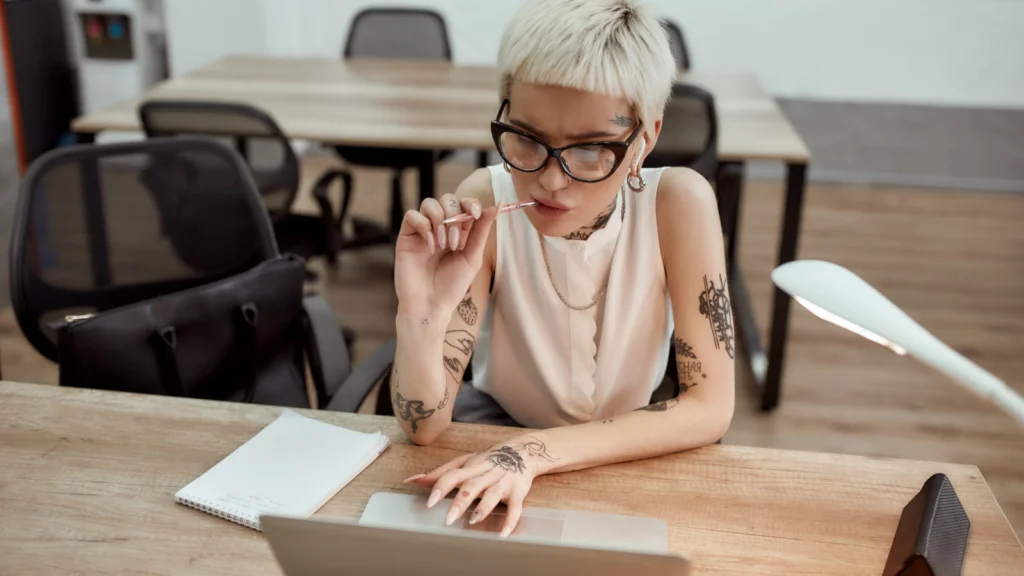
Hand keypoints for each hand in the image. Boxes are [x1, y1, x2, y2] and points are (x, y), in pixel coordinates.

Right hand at [394, 193, 501, 320]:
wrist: (430, 305)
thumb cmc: (452, 286)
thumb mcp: (472, 257)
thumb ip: (482, 230)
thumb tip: (496, 205)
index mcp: (460, 230)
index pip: (465, 203)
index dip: (470, 203)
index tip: (475, 214)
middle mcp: (441, 227)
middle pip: (447, 199)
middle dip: (454, 217)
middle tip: (455, 244)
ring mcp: (423, 230)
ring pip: (429, 203)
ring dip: (439, 221)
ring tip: (442, 246)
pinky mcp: (407, 235)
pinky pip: (412, 215)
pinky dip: (423, 227)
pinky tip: (429, 247)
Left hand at [402, 435, 558, 537]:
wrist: (523, 452)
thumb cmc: (488, 460)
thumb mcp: (465, 462)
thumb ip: (440, 473)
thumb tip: (412, 480)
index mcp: (471, 467)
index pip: (453, 475)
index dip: (441, 487)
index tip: (430, 502)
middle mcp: (486, 474)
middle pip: (472, 486)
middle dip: (461, 501)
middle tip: (449, 518)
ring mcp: (502, 483)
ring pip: (492, 495)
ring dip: (483, 508)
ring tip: (473, 520)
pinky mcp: (517, 492)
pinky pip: (515, 507)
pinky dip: (511, 520)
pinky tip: (503, 533)